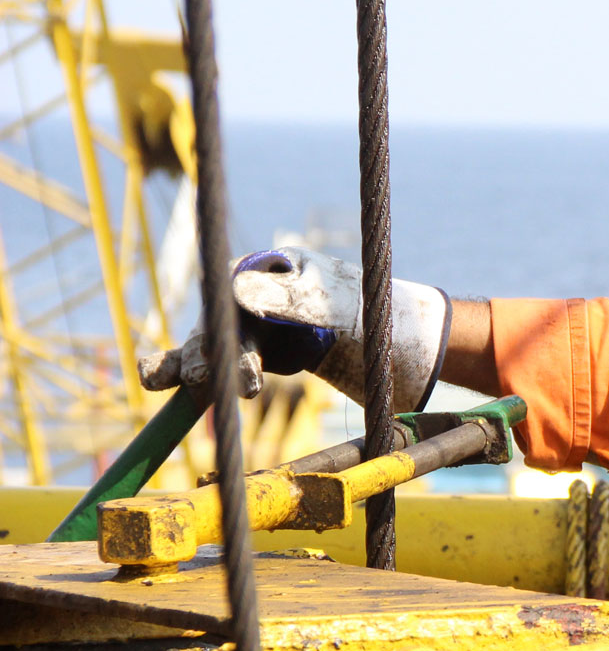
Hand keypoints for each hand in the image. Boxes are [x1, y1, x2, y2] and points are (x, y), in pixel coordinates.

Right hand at [137, 247, 450, 411]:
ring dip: (196, 366)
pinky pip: (227, 365)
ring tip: (173, 383)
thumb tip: (238, 289)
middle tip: (201, 379)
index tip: (213, 354)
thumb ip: (291, 299)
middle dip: (207, 352)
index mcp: (272, 267)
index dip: (216, 324)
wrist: (401, 345)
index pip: (230, 292)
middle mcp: (257, 292)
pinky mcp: (262, 352)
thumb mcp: (334, 305)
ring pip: (215, 346)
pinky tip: (166, 383)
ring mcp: (257, 322)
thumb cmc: (375, 315)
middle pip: (218, 322)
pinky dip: (206, 377)